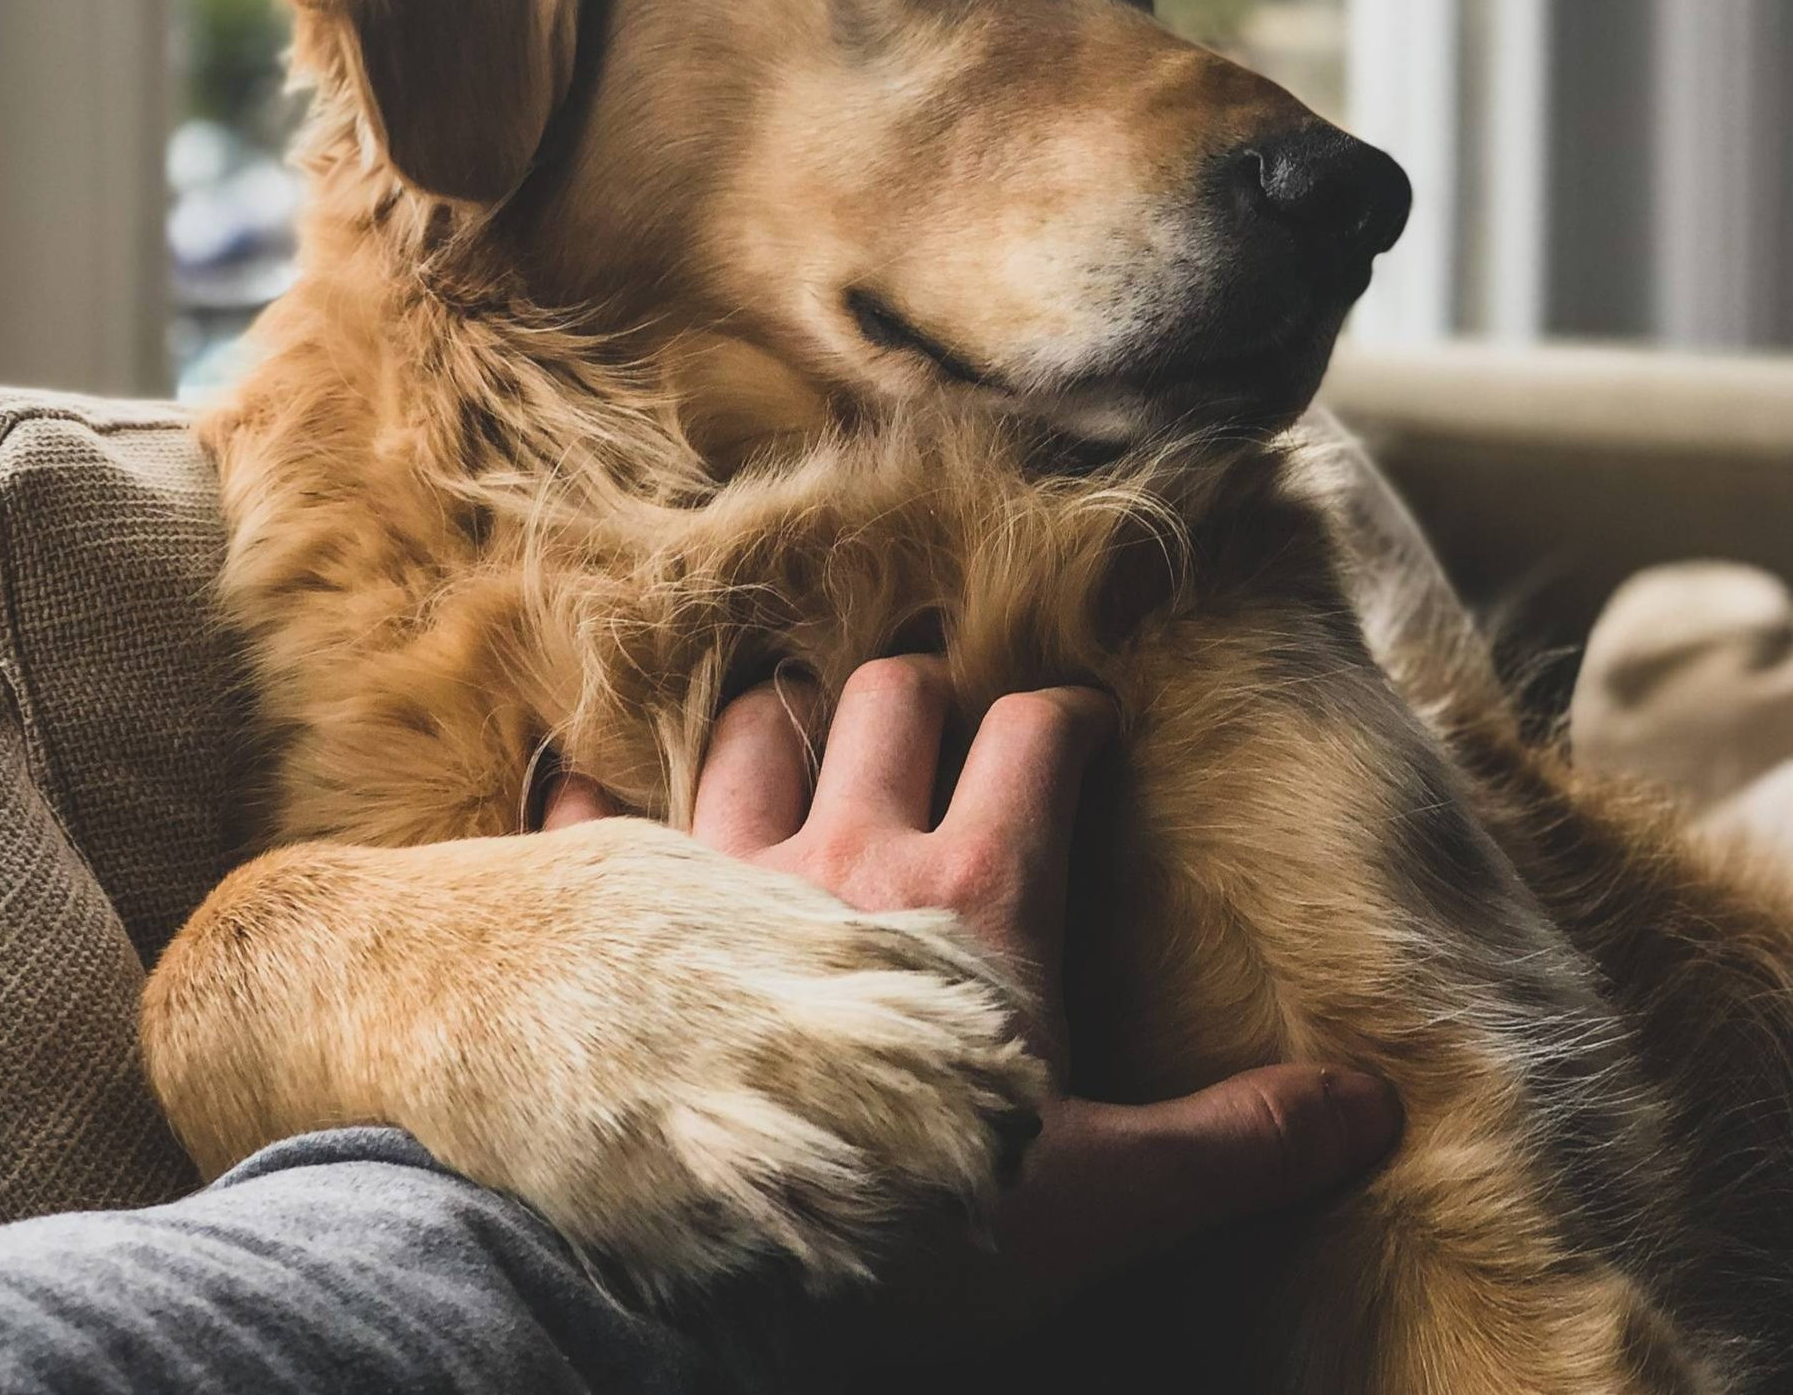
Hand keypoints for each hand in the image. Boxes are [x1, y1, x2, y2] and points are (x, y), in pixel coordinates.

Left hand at [546, 656, 1401, 1320]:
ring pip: (753, 726)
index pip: (1036, 737)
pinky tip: (591, 789)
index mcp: (976, 898)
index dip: (1068, 716)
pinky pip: (594, 810)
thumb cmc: (915, 1229)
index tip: (1081, 729)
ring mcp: (722, 873)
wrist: (714, 1273)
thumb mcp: (1099, 1198)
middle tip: (937, 728)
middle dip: (922, 691)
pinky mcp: (625, 914)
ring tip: (801, 748)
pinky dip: (596, 792)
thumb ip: (1232, 1143)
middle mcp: (848, 854)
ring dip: (782, 723)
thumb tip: (1373, 1107)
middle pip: (888, 694)